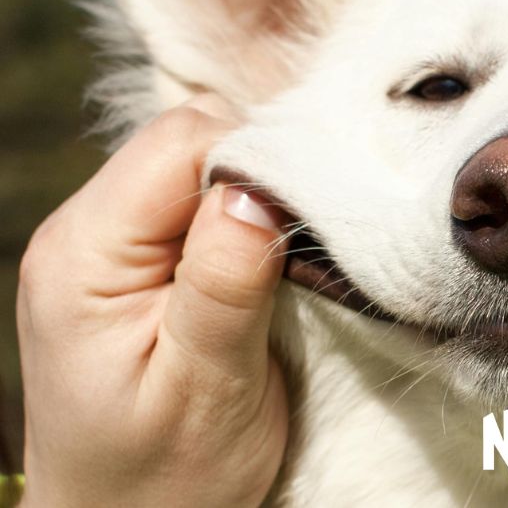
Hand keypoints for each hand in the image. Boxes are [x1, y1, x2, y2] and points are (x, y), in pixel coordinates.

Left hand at [17, 97, 288, 506]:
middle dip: (262, 172)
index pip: (180, 145)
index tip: (316, 215)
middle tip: (313, 237)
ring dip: (257, 195)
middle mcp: (82, 233)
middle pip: (187, 141)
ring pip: (198, 164)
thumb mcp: (206, 389)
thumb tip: (259, 188)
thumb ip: (224, 282)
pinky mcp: (134, 259)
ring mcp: (105, 243)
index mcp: (83, 257)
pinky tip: (269, 257)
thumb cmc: (163, 479)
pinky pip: (197, 200)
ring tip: (292, 253)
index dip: (259, 160)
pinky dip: (245, 216)